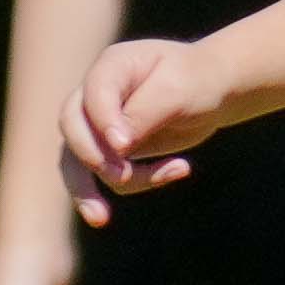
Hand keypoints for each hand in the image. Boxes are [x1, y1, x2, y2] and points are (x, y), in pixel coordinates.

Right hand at [59, 37, 223, 221]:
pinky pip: (108, 176)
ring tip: (101, 219)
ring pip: (77, 160)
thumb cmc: (197, 80)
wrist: (211, 89)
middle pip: (72, 127)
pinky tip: (181, 169)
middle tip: (122, 177)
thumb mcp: (179, 90)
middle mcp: (96, 94)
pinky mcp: (111, 150)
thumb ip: (146, 112)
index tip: (124, 146)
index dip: (104, 122)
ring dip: (86, 190)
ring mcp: (99, 124)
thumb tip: (117, 146)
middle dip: (91, 157)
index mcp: (112, 66)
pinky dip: (139, 182)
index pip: (94, 95)